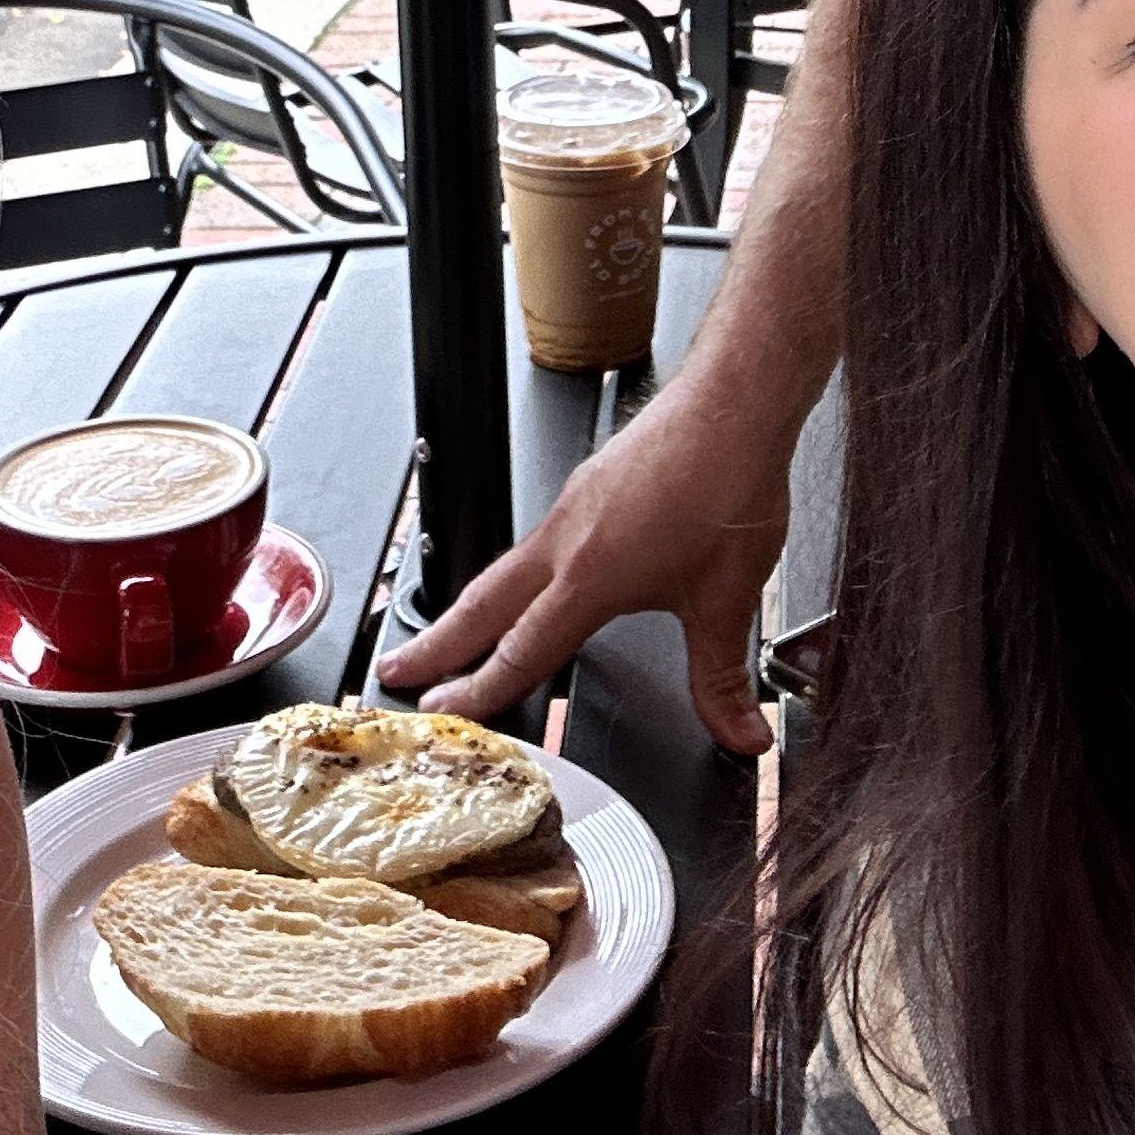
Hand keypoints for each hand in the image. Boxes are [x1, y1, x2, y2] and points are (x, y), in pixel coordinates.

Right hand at [379, 369, 790, 756]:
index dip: (478, 690)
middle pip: (482, 603)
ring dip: (470, 607)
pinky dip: (513, 572)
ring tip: (451, 633)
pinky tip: (532, 578)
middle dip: (436, 644)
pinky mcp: (589, 484)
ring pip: (505, 569)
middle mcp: (567, 539)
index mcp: (588, 576)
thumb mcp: (728, 598)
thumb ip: (722, 677)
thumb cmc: (725, 481)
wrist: (732, 401)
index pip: (520, 650)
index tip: (442, 713)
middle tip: (393, 670)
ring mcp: (572, 505)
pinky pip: (535, 539)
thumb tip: (740, 733)